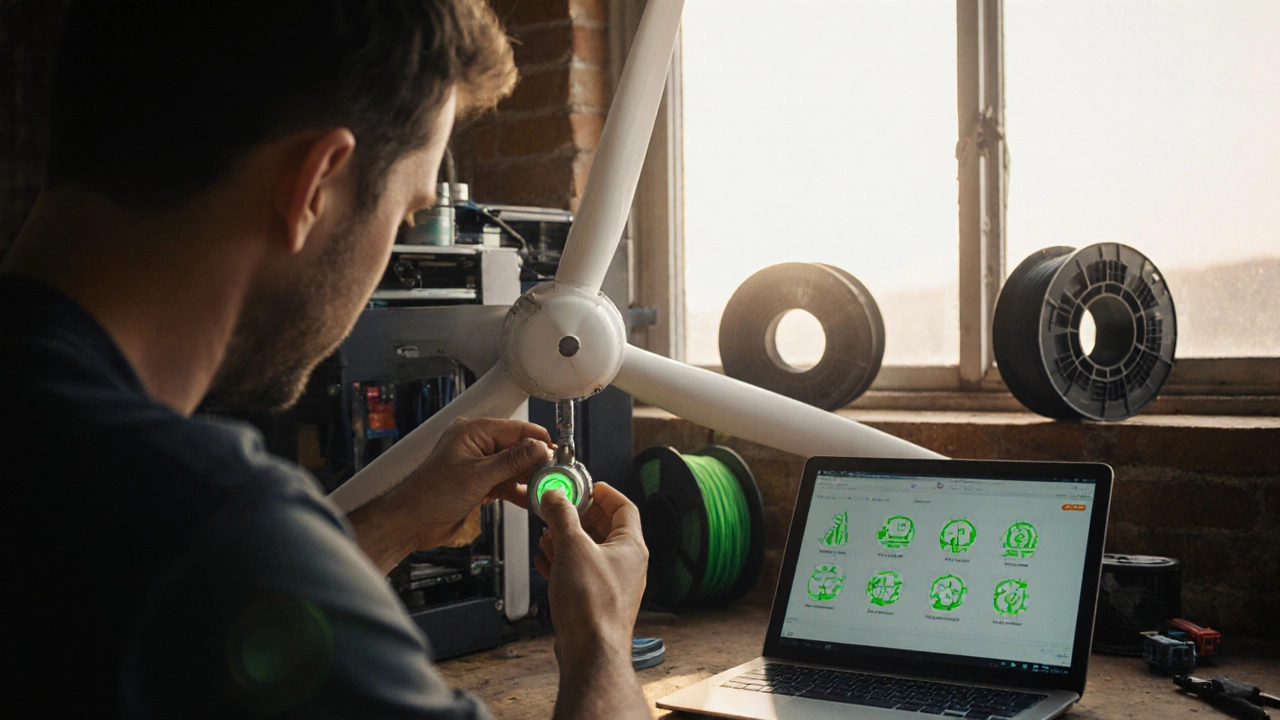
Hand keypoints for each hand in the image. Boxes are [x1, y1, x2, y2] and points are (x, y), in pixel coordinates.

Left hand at [400, 417, 551, 548]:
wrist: (411, 522)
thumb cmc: (431, 495)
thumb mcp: (478, 476)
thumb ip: (512, 461)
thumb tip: (539, 447)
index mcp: (474, 432)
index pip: (517, 429)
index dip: (538, 442)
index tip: (558, 455)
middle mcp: (477, 444)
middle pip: (518, 448)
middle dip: (536, 462)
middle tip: (555, 475)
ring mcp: (479, 464)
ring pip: (514, 467)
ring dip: (528, 479)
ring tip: (546, 489)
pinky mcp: (480, 483)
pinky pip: (506, 483)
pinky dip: (518, 491)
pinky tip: (531, 500)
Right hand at [536, 482, 648, 676]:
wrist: (590, 651)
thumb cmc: (591, 605)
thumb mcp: (572, 547)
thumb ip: (561, 516)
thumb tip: (554, 496)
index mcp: (631, 546)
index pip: (624, 506)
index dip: (604, 492)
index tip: (586, 486)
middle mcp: (627, 564)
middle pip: (604, 527)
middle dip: (578, 516)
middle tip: (558, 508)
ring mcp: (613, 583)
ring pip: (589, 551)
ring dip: (566, 540)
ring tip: (547, 535)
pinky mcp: (596, 600)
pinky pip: (581, 572)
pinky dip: (564, 563)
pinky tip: (547, 562)